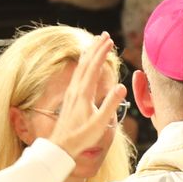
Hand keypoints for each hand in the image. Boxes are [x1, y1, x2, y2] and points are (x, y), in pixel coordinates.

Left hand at [47, 34, 127, 158]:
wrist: (61, 146)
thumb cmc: (81, 137)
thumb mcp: (100, 123)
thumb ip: (111, 104)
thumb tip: (121, 86)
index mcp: (84, 94)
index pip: (93, 67)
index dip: (101, 53)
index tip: (110, 40)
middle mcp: (76, 90)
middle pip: (86, 63)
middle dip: (96, 48)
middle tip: (105, 35)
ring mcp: (71, 93)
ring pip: (80, 67)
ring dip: (89, 54)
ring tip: (96, 44)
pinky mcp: (70, 97)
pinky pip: (77, 74)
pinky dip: (83, 64)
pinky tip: (84, 65)